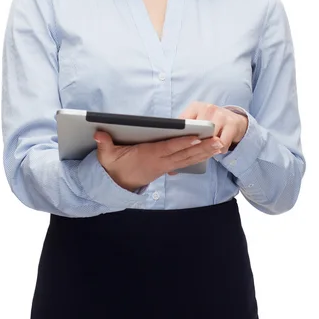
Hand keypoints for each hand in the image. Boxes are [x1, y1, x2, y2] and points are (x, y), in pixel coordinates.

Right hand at [93, 130, 224, 191]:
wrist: (116, 185)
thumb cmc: (113, 167)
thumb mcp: (106, 156)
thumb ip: (104, 144)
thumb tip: (99, 134)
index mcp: (148, 157)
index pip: (168, 148)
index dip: (182, 142)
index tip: (196, 136)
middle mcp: (160, 162)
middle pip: (184, 154)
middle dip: (202, 147)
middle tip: (219, 141)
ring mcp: (164, 166)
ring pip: (188, 158)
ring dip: (204, 152)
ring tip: (220, 145)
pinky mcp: (166, 168)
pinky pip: (186, 162)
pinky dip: (198, 156)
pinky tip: (209, 152)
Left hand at [179, 102, 247, 155]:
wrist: (234, 120)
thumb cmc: (210, 123)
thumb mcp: (197, 121)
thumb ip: (184, 131)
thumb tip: (169, 154)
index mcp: (195, 107)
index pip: (182, 122)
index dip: (178, 136)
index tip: (175, 147)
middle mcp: (208, 108)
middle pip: (196, 130)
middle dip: (194, 143)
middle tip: (192, 152)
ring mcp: (221, 115)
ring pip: (209, 137)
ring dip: (208, 148)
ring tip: (207, 151)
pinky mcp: (232, 123)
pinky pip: (222, 143)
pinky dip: (219, 150)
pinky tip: (218, 150)